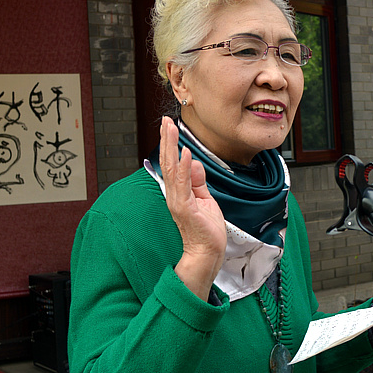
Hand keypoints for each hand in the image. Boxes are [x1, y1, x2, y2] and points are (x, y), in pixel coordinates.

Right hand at [159, 116, 226, 300]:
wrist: (208, 252)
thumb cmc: (206, 229)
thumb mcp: (204, 199)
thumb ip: (197, 181)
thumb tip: (192, 161)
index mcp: (179, 192)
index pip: (171, 164)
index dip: (169, 144)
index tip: (168, 126)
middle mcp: (174, 195)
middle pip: (167, 163)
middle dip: (166, 140)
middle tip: (165, 120)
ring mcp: (178, 201)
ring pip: (172, 170)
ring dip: (171, 147)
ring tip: (170, 129)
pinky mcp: (185, 208)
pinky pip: (183, 185)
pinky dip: (183, 168)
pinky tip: (184, 154)